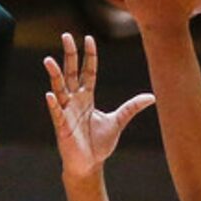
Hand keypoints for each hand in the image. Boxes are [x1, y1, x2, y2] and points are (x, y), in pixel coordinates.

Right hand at [44, 32, 154, 180]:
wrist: (89, 165)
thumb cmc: (99, 144)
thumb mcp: (118, 121)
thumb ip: (132, 107)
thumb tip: (152, 97)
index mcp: (87, 98)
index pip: (88, 71)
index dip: (89, 55)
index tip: (88, 38)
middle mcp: (75, 101)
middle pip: (71, 73)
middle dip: (69, 55)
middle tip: (66, 36)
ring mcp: (67, 113)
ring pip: (59, 89)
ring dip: (54, 75)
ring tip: (48, 60)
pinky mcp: (62, 127)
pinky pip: (56, 113)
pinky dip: (53, 104)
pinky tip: (49, 94)